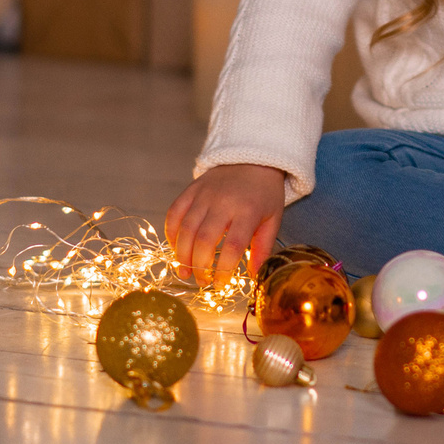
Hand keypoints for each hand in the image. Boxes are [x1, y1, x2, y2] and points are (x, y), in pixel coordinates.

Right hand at [165, 164, 284, 288]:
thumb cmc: (264, 194)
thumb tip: (254, 276)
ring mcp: (204, 194)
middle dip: (199, 267)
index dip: (224, 269)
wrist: (253, 158)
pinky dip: (171, 234)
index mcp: (248, 211)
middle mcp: (223, 202)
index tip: (221, 284)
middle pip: (204, 240)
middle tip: (203, 281)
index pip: (232, 246)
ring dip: (182, 255)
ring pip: (185, 229)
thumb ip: (263, 248)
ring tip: (185, 272)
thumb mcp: (273, 219)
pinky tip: (176, 249)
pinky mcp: (191, 189)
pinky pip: (174, 213)